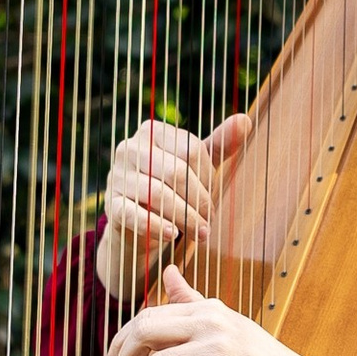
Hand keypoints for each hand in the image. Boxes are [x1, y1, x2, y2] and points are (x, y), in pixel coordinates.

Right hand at [95, 109, 250, 297]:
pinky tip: (173, 235)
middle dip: (199, 200)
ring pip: (157, 194)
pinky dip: (156, 226)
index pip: (191, 150)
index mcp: (152, 131)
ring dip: (185, 217)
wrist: (139, 221)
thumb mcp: (197, 165)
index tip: (212, 194)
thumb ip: (220, 143)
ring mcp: (117, 176)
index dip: (208, 176)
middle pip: (176, 171)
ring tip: (201, 233)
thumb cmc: (173, 186)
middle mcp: (129, 148)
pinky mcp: (111, 205)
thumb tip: (245, 120)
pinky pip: (134, 215)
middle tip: (210, 220)